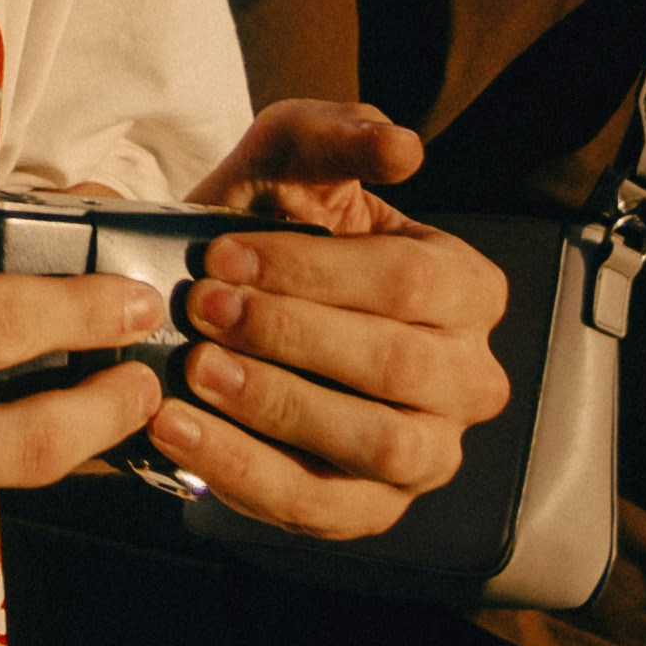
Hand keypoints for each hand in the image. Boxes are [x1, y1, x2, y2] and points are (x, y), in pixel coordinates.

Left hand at [156, 101, 511, 543]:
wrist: (215, 297)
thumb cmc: (269, 223)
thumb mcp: (289, 160)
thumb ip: (336, 134)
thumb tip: (402, 146)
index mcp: (467, 289)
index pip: (412, 282)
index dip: (314, 270)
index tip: (222, 253)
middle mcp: (468, 380)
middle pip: (397, 366)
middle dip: (290, 335)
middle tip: (201, 307)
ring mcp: (427, 455)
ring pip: (373, 445)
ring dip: (276, 405)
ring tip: (196, 369)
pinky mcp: (369, 511)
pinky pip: (317, 506)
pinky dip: (241, 469)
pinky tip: (177, 429)